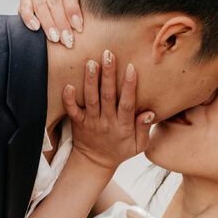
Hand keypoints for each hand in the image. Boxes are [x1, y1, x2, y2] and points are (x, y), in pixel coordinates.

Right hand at [19, 0, 87, 46]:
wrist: (58, 8)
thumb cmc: (76, 4)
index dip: (73, 9)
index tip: (78, 27)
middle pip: (55, 0)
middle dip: (62, 22)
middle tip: (68, 40)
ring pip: (41, 4)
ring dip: (48, 23)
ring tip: (55, 38)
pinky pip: (24, 7)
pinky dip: (29, 18)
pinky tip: (36, 28)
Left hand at [63, 50, 153, 173]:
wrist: (95, 162)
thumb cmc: (120, 150)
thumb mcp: (139, 146)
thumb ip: (145, 129)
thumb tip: (149, 113)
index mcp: (124, 126)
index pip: (127, 103)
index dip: (129, 86)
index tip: (130, 67)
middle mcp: (107, 122)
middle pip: (107, 97)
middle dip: (108, 75)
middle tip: (108, 54)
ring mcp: (91, 122)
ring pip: (91, 100)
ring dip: (90, 81)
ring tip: (91, 62)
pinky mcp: (78, 122)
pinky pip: (72, 111)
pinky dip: (69, 99)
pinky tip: (68, 86)